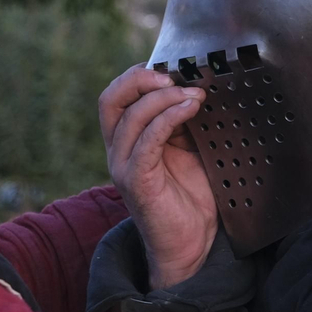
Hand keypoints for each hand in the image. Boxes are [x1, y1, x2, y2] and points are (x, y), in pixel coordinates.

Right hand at [99, 66, 215, 288]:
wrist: (193, 243)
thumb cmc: (193, 195)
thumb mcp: (192, 147)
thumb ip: (187, 120)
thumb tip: (200, 86)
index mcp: (128, 138)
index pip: (119, 94)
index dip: (140, 75)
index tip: (172, 68)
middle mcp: (119, 149)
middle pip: (111, 99)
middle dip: (140, 79)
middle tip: (174, 76)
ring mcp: (123, 165)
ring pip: (130, 117)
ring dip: (163, 98)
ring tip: (193, 95)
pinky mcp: (135, 182)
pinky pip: (145, 142)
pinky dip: (166, 119)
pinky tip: (188, 110)